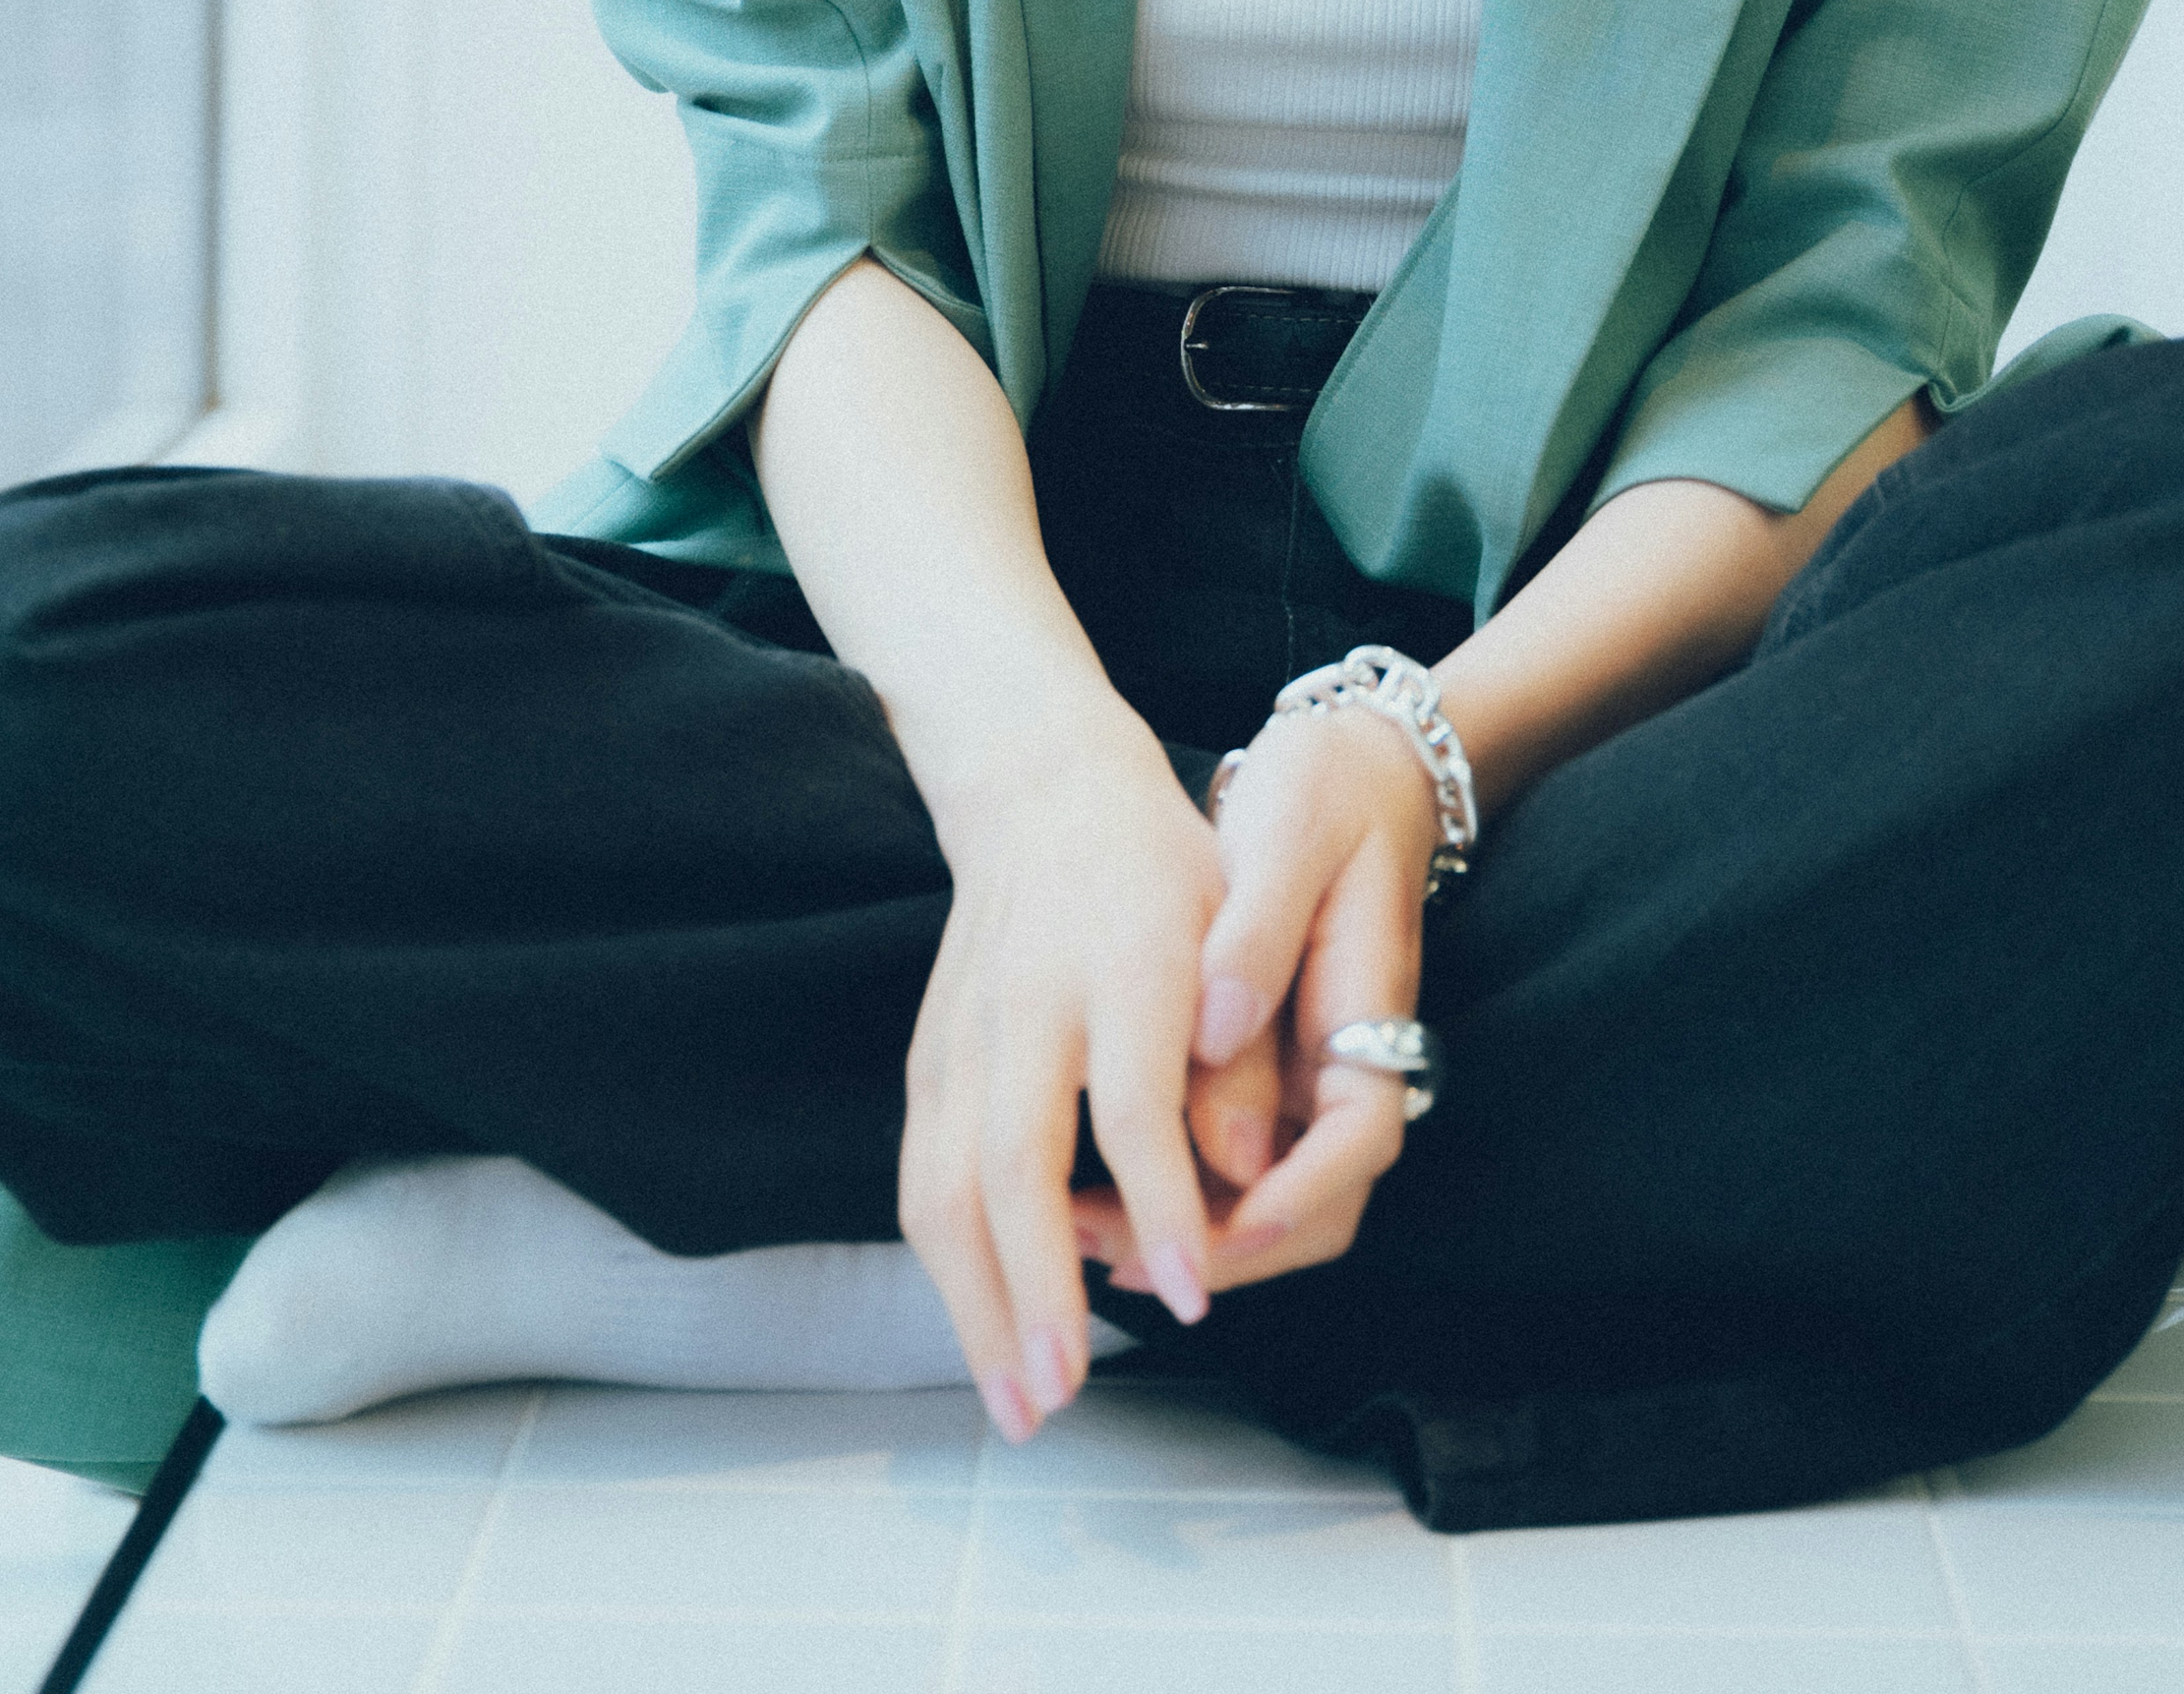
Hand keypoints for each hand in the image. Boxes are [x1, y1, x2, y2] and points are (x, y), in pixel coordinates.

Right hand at [902, 700, 1225, 1439]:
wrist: (1044, 792)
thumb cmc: (1164, 871)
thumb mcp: (1239, 927)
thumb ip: (1250, 1055)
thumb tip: (1248, 1183)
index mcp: (1123, 962)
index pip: (1132, 1102)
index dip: (1159, 1203)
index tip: (1189, 1294)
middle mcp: (1029, 1001)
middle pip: (1011, 1163)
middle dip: (1033, 1291)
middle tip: (1063, 1397)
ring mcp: (962, 1033)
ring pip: (944, 1184)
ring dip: (974, 1306)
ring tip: (1016, 1402)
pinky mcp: (926, 1058)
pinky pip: (923, 1176)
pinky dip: (948, 1264)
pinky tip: (985, 1328)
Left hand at [1074, 700, 1436, 1300]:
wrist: (1351, 766)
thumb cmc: (1324, 791)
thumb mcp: (1290, 835)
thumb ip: (1256, 935)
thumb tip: (1214, 1032)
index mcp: (1369, 1011)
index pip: (1357, 1141)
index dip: (1289, 1200)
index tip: (1205, 1234)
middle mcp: (1347, 1065)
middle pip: (1310, 1207)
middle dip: (1213, 1249)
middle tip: (1097, 1250)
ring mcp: (1310, 1077)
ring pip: (1264, 1200)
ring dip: (1179, 1233)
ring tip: (1069, 1231)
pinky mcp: (1270, 1072)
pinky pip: (1229, 1165)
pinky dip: (1167, 1194)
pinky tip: (1085, 1187)